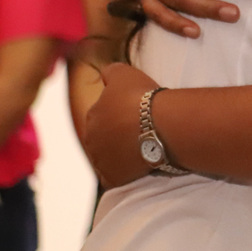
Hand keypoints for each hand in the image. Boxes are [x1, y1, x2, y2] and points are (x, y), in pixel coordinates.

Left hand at [83, 63, 159, 188]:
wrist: (160, 125)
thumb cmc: (143, 97)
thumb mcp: (124, 73)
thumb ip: (110, 72)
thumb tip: (104, 74)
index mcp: (92, 115)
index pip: (101, 115)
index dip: (118, 114)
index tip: (134, 113)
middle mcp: (90, 139)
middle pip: (102, 138)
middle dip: (115, 135)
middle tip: (138, 130)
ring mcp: (100, 161)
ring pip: (106, 158)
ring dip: (118, 154)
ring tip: (140, 147)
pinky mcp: (112, 178)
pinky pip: (113, 177)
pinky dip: (122, 172)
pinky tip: (136, 164)